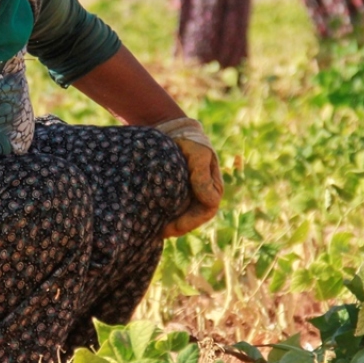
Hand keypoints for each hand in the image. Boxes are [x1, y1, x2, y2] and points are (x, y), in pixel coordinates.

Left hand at [156, 117, 223, 236]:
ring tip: (152, 230)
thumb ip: (203, 175)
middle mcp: (203, 193)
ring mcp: (189, 193)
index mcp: (213, 186)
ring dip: (171, 224)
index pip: (206, 210)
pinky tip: (150, 219)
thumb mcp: (197, 154)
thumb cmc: (188, 141)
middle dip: (178, 227)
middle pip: (193, 218)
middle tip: (159, 233)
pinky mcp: (175, 192)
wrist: (170, 130)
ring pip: (182, 215)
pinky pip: (172, 208)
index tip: (173, 227)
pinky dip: (163, 215)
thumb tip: (211, 200)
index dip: (190, 221)